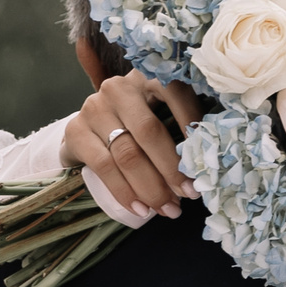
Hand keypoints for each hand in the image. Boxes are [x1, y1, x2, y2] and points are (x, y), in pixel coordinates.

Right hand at [60, 73, 201, 220]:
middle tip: (190, 194)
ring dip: (151, 187)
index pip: (176, 94)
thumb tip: (209, 166)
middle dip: (172, 169)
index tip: (207, 159)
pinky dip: (125, 192)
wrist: (89, 132)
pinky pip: (104, 167)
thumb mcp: (161, 117)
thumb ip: (181, 131)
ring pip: (127, 153)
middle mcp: (118, 88)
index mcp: (148, 77)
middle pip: (149, 131)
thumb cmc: (137, 125)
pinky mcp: (75, 130)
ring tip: (169, 209)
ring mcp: (94, 108)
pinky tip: (140, 208)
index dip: (193, 125)